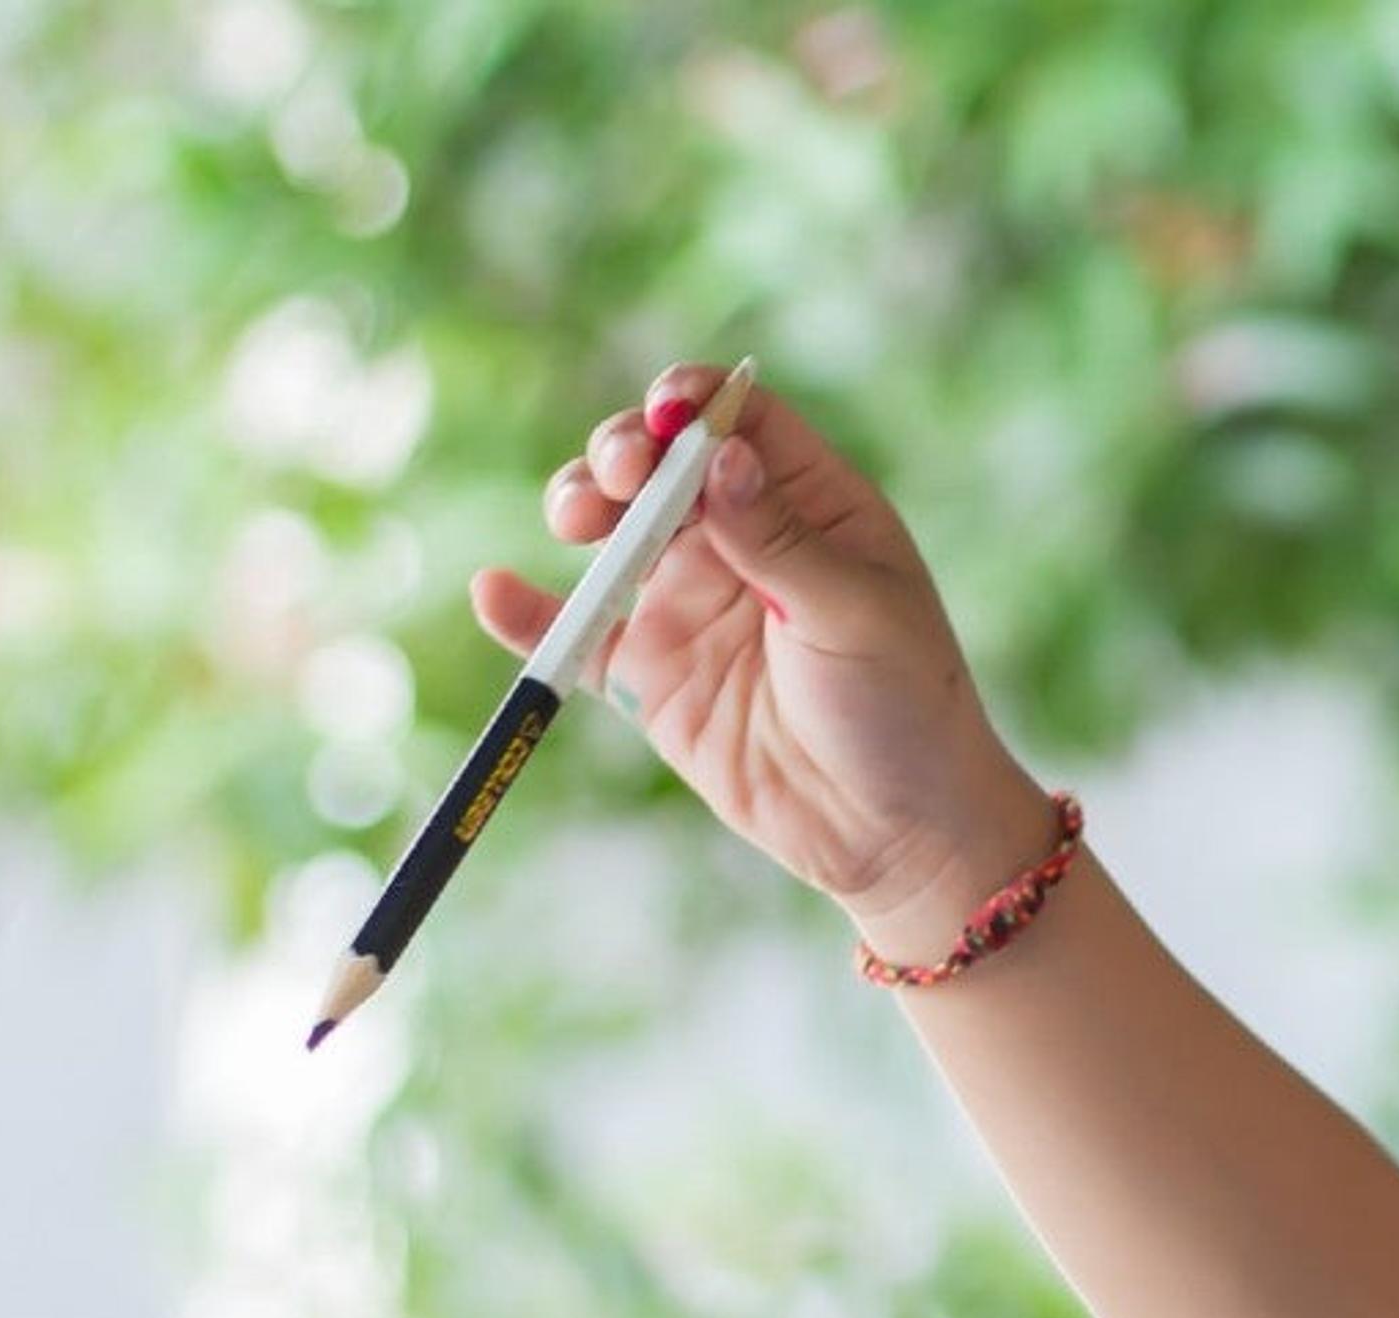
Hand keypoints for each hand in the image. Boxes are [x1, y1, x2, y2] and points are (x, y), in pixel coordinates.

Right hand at [469, 363, 1052, 916]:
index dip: (694, 404)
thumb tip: (721, 456)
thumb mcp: (855, 614)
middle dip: (623, 452)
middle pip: (661, 463)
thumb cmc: (903, 708)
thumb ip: (780, 538)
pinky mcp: (652, 672)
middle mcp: (744, 541)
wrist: (892, 831)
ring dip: (578, 505)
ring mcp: (692, 603)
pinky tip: (495, 594)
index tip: (663, 414)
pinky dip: (530, 615)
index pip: (741, 422)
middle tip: (616, 478)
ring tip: (573, 520)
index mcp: (813, 506)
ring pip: (613, 529)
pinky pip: (578, 632)